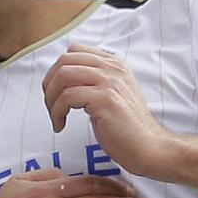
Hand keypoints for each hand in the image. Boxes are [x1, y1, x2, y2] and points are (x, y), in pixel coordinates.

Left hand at [43, 46, 174, 178]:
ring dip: (51, 98)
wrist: (148, 147)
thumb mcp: (109, 95)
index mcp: (114, 64)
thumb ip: (92, 81)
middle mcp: (113, 69)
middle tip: (51, 105)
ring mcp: (110, 82)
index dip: (57, 70)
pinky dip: (57, 112)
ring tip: (56, 116)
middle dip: (49, 84)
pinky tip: (60, 126)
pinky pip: (67, 97)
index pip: (74, 50)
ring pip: (63, 75)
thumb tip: (61, 79)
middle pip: (65, 60)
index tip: (55, 91)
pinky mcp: (106, 99)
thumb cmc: (125, 126)